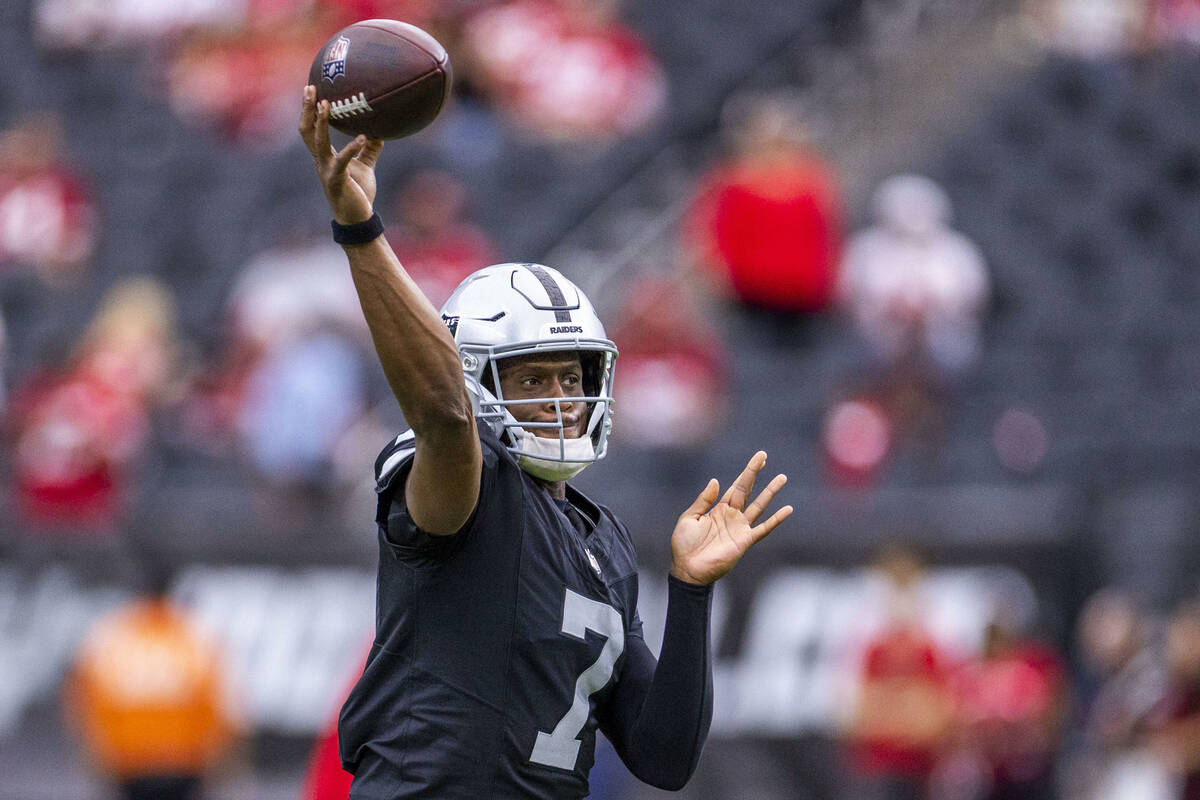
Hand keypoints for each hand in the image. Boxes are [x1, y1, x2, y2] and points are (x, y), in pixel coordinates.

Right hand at [299, 85, 382, 224]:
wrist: (358, 220)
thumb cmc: (359, 194)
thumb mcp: (365, 167)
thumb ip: (369, 150)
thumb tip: (379, 132)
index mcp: (324, 157)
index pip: (311, 129)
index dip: (308, 109)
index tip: (311, 89)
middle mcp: (320, 161)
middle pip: (306, 130)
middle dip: (307, 109)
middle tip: (310, 87)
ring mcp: (326, 170)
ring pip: (318, 142)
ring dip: (321, 122)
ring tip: (327, 104)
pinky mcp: (337, 180)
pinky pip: (342, 161)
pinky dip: (352, 148)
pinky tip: (364, 137)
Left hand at [669, 452, 792, 585]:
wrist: (688, 569)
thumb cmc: (684, 545)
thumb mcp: (689, 517)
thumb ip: (703, 500)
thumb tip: (716, 481)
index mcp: (718, 508)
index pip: (736, 486)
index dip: (746, 472)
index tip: (759, 458)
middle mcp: (732, 515)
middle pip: (747, 490)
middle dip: (755, 473)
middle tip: (764, 456)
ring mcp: (740, 527)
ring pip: (759, 505)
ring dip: (770, 492)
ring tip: (782, 477)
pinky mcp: (744, 541)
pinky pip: (763, 528)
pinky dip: (776, 520)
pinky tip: (787, 509)